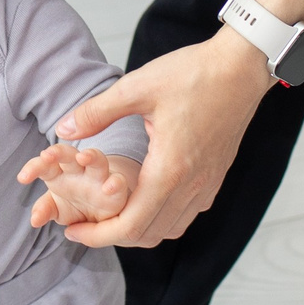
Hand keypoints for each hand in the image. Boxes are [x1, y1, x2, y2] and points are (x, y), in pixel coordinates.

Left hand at [19, 145, 137, 229]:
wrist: (105, 215)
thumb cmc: (77, 206)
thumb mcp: (59, 210)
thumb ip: (46, 210)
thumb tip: (34, 219)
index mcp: (60, 174)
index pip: (45, 166)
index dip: (34, 168)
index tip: (22, 177)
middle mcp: (79, 171)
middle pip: (68, 155)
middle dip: (58, 152)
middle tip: (47, 154)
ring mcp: (99, 177)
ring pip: (96, 159)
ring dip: (91, 156)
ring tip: (84, 157)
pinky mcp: (117, 189)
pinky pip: (118, 182)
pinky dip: (116, 183)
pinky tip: (110, 186)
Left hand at [52, 33, 275, 246]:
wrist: (241, 67)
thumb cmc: (193, 74)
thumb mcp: (137, 87)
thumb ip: (96, 112)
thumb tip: (62, 129)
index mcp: (169, 169)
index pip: (130, 225)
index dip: (98, 236)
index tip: (73, 231)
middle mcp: (192, 185)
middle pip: (148, 235)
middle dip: (113, 237)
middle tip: (85, 225)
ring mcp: (207, 184)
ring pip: (170, 229)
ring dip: (138, 231)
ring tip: (110, 216)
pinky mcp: (215, 177)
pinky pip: (187, 214)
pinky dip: (161, 219)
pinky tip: (143, 200)